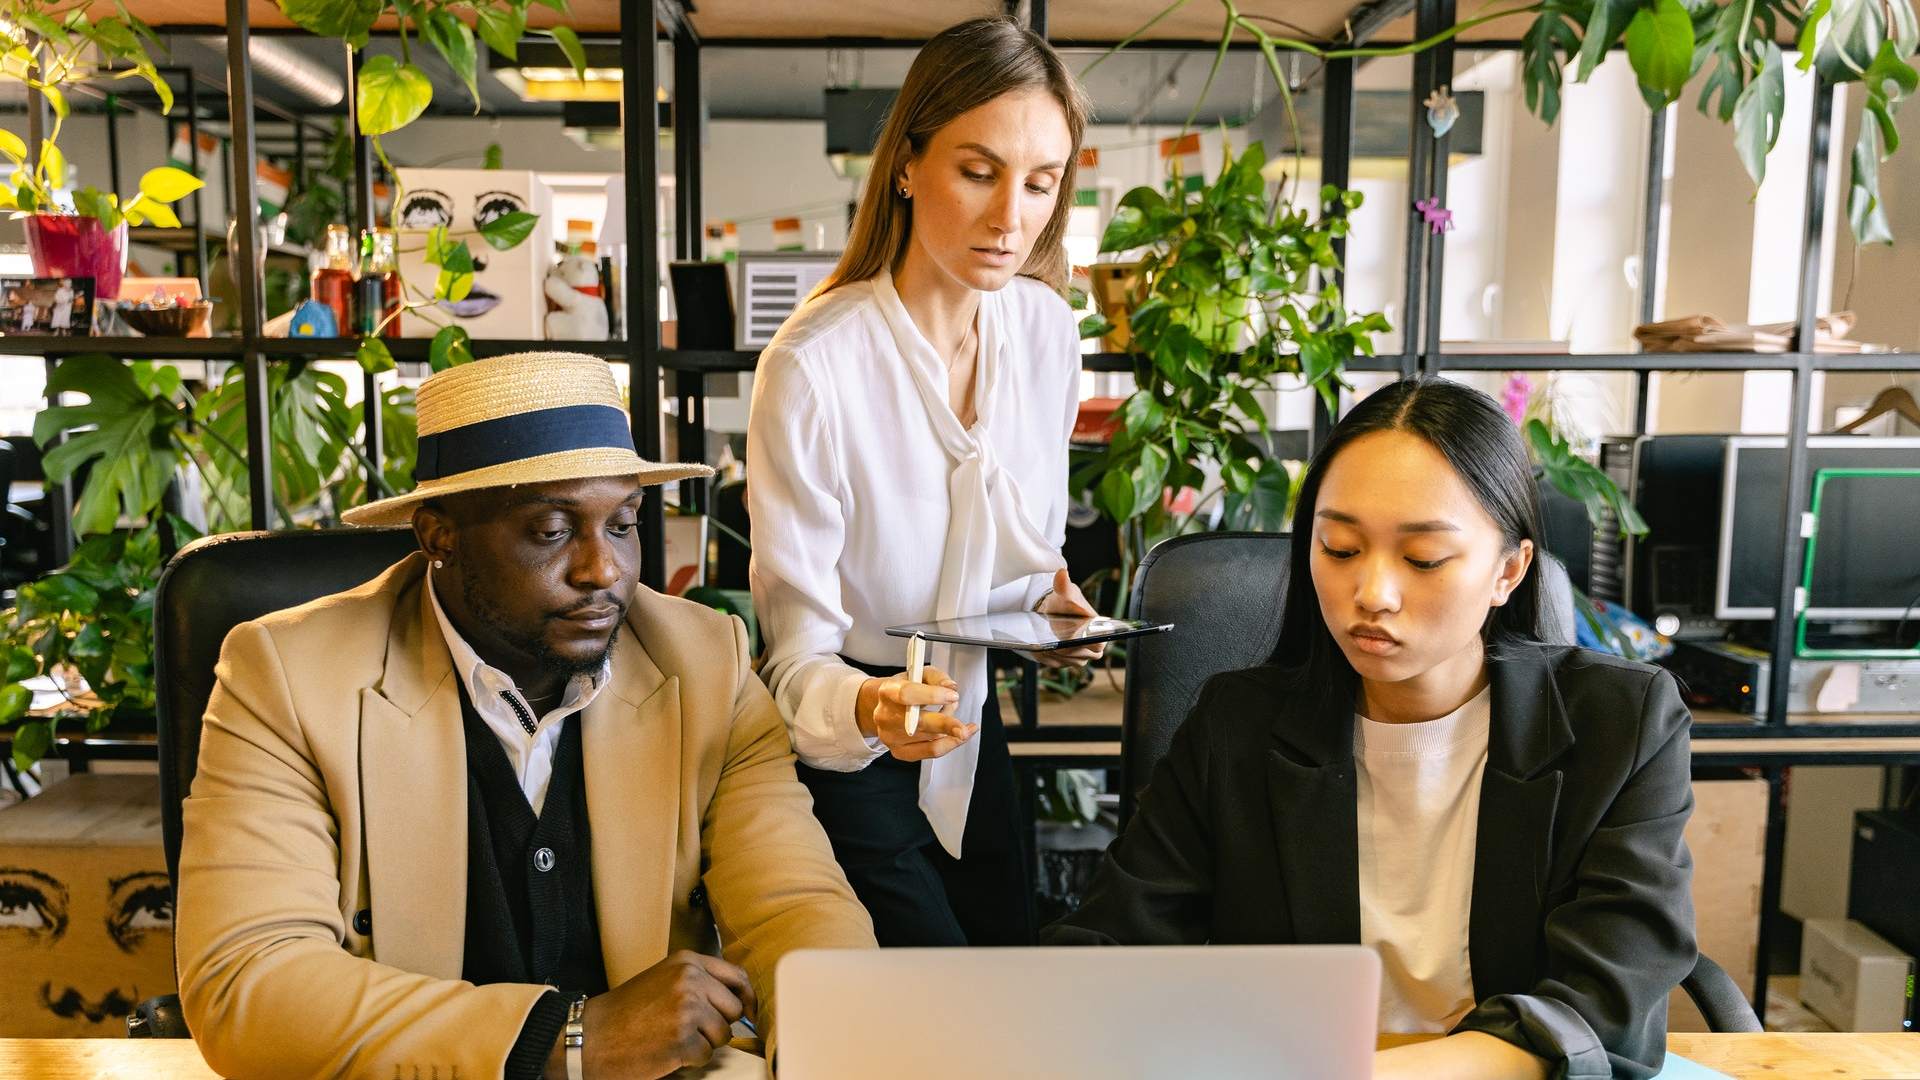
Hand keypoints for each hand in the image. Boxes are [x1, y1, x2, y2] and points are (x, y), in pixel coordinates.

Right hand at [552, 950, 756, 1078]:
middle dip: (719, 1025)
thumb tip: (738, 998)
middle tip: (692, 1031)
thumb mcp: (663, 979)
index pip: (737, 977)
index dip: (747, 998)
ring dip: (703, 1044)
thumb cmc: (624, 1012)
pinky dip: (690, 1061)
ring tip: (673, 1039)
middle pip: (734, 1009)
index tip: (749, 1013)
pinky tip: (667, 1052)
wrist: (590, 1037)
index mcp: (687, 962)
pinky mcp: (682, 1039)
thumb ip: (698, 981)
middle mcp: (690, 981)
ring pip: (723, 1035)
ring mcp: (688, 1009)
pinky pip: (706, 1056)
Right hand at [856, 664, 977, 760]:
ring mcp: (891, 737)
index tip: (953, 695)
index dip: (932, 695)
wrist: (886, 708)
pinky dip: (949, 744)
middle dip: (945, 725)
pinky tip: (960, 736)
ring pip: (930, 736)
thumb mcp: (920, 674)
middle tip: (965, 728)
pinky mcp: (900, 752)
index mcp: (888, 692)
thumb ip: (937, 677)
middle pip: (918, 723)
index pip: (907, 694)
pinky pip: (930, 752)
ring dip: (950, 727)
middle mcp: (886, 716)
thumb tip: (951, 688)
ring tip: (955, 714)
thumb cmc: (906, 688)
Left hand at [1033, 568, 1105, 669]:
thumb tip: (1061, 572)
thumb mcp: (1063, 591)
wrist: (1053, 609)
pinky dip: (1048, 658)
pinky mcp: (1067, 661)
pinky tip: (1040, 649)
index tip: (1069, 638)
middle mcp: (1093, 647)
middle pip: (1081, 656)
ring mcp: (1080, 656)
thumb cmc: (1064, 600)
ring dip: (1056, 655)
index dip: (1083, 644)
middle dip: (1066, 651)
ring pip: (1069, 662)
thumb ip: (1063, 584)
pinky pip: (1058, 663)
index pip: (1098, 645)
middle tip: (1052, 643)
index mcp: (1100, 630)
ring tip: (1044, 645)